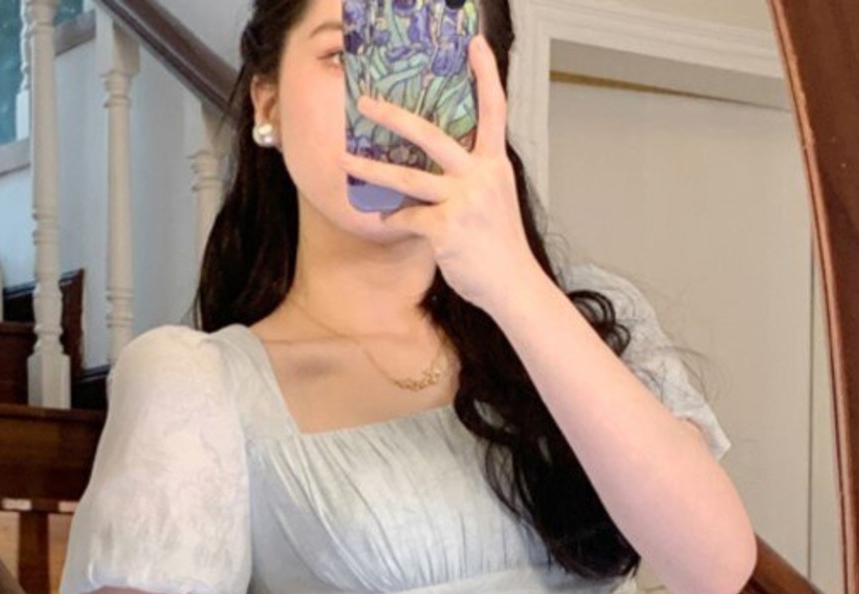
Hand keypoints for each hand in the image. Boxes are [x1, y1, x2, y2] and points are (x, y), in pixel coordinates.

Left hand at [344, 34, 544, 315]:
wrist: (513, 285)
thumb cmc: (501, 246)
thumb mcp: (495, 199)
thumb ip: (472, 177)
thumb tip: (436, 169)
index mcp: (495, 164)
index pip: (494, 110)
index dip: (486, 75)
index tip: (474, 44)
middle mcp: (480, 176)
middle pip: (432, 135)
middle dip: (395, 116)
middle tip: (366, 102)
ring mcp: (463, 202)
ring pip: (408, 178)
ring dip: (372, 169)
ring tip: (345, 159)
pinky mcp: (446, 229)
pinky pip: (408, 218)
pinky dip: (394, 220)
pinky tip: (385, 221)